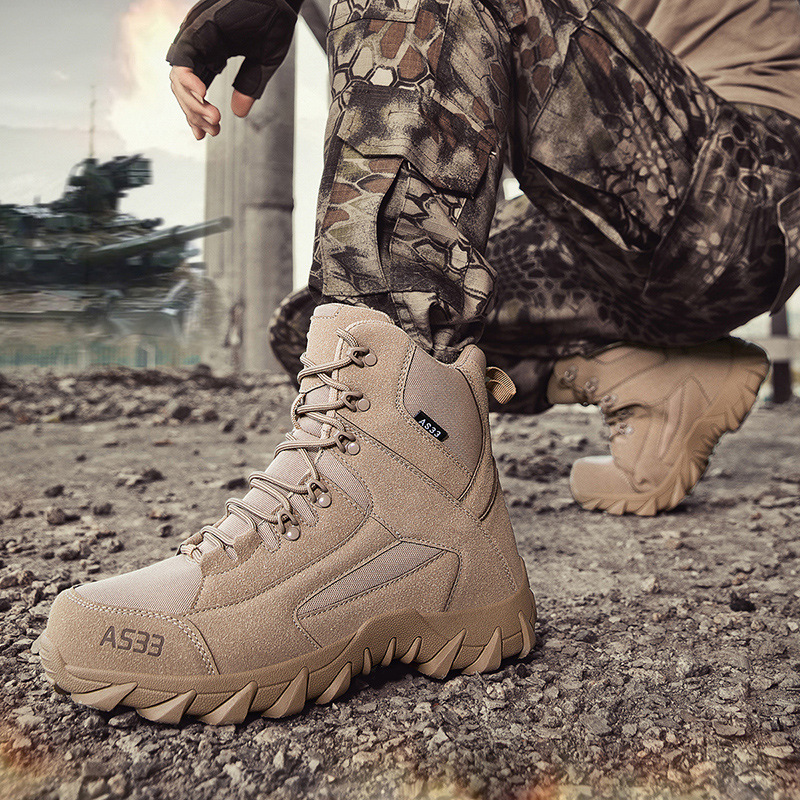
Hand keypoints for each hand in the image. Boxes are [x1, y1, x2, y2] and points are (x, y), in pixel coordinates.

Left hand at [167, 0, 297, 136]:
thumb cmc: (275, 20)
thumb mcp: (265, 62)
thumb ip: (249, 85)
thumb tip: (238, 112)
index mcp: (214, 51)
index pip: (197, 87)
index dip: (198, 112)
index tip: (207, 133)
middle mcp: (200, 44)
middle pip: (183, 87)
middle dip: (195, 113)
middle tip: (212, 129)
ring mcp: (196, 35)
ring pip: (178, 76)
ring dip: (191, 102)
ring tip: (211, 118)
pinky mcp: (197, 28)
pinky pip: (183, 58)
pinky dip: (187, 79)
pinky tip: (202, 95)